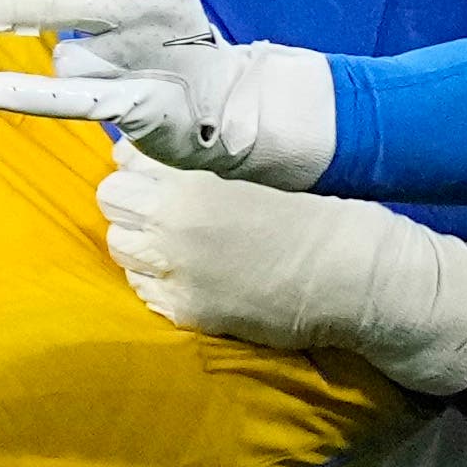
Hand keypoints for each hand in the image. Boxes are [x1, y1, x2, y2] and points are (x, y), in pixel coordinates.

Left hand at [0, 0, 336, 184]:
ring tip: (116, 70)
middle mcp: (144, 9)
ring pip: (64, 57)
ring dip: (72, 66)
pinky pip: (67, 98)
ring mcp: (138, 58)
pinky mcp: (133, 104)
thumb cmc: (167, 34)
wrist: (227, 102)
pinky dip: (25, 94)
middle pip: (53, 2)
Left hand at [98, 154, 466, 395]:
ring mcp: (174, 273)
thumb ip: (205, 162)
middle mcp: (172, 223)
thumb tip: (159, 155)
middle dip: (132, 198)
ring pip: (118, 246)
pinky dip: (156, 278)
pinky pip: (141, 288)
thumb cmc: (321, 214)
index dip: (142, 161)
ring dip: (139, 239)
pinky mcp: (184, 312)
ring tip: (175, 241)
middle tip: (164, 205)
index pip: (125, 156)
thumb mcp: (259, 169)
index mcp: (193, 177)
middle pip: (111, 199)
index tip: (159, 168)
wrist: (355, 279)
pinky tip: (190, 272)